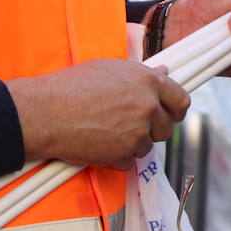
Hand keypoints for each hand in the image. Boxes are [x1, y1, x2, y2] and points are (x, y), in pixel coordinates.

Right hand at [6, 59, 188, 168]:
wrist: (49, 111)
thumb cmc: (74, 85)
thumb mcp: (110, 69)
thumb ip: (142, 74)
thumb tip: (163, 73)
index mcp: (148, 82)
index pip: (181, 99)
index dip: (176, 109)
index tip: (170, 114)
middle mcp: (148, 106)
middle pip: (166, 128)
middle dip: (152, 129)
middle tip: (131, 124)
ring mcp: (137, 132)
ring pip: (147, 146)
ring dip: (132, 143)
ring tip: (107, 130)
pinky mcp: (124, 154)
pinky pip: (129, 161)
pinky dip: (117, 157)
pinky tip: (100, 143)